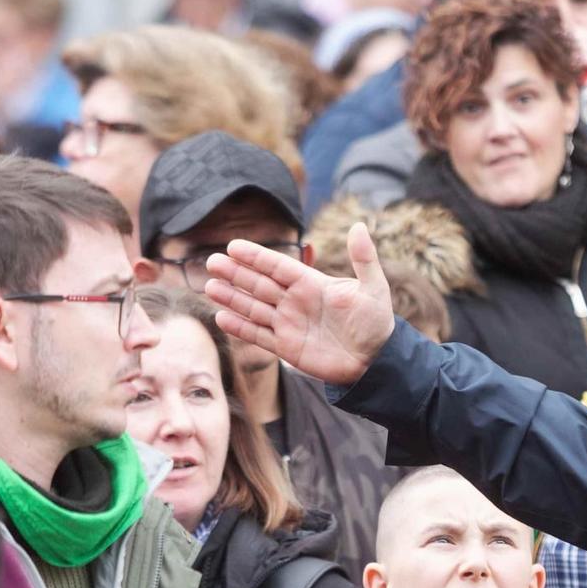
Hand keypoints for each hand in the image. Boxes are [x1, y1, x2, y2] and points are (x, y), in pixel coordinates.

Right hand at [205, 223, 395, 386]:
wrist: (376, 362)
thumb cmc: (376, 323)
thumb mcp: (373, 289)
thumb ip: (363, 259)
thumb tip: (359, 225)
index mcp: (311, 284)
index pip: (278, 266)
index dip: (256, 257)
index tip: (233, 246)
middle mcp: (295, 301)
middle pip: (259, 284)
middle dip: (236, 274)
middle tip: (212, 262)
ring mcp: (289, 324)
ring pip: (254, 307)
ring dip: (232, 298)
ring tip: (209, 287)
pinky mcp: (287, 347)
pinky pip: (259, 335)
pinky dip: (240, 328)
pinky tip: (221, 318)